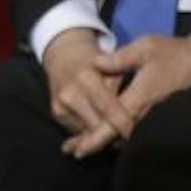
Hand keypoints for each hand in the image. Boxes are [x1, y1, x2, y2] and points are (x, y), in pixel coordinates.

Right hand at [42, 27, 134, 158]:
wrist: (63, 55)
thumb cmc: (94, 61)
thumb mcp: (113, 67)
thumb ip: (122, 91)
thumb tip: (132, 118)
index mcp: (86, 78)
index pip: (108, 110)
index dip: (123, 125)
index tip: (133, 133)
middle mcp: (70, 94)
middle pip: (97, 126)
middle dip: (113, 133)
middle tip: (127, 134)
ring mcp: (61, 105)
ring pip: (88, 132)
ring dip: (101, 135)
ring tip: (113, 127)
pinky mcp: (56, 113)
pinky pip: (79, 130)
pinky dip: (90, 130)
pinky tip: (98, 122)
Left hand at [65, 34, 190, 156]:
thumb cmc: (174, 53)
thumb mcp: (146, 47)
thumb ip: (120, 57)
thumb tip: (95, 63)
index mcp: (141, 96)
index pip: (115, 122)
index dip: (97, 137)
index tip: (79, 148)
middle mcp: (148, 112)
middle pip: (117, 135)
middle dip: (95, 143)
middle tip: (71, 151)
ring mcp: (154, 116)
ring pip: (125, 134)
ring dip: (104, 140)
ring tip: (79, 147)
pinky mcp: (158, 115)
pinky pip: (135, 129)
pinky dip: (117, 134)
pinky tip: (103, 136)